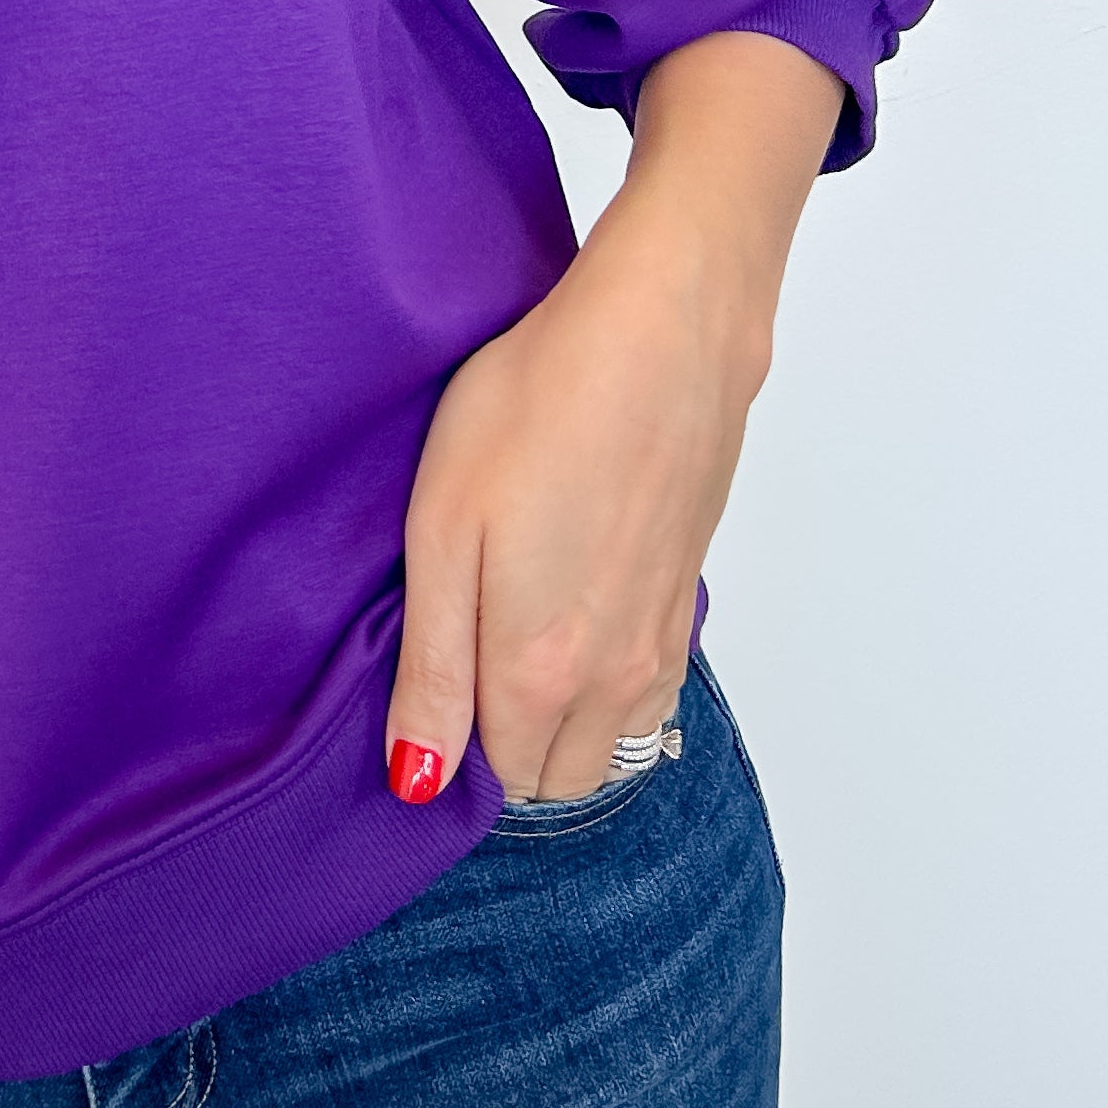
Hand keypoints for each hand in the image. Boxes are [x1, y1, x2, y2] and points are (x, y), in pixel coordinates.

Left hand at [382, 31, 841, 805]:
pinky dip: (611, 676)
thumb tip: (418, 780)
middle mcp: (617, 675)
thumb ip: (433, 667)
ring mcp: (663, 636)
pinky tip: (576, 595)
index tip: (426, 680)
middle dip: (507, 743)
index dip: (451, 743)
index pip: (496, 779)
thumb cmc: (538, 405)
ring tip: (515, 619)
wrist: (663, 326)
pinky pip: (650, 686)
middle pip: (556, 774)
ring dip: (562, 715)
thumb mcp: (443, 529)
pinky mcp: (689, 591)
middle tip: (462, 649)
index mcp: (542, 668)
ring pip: (610, 737)